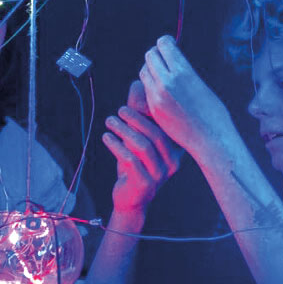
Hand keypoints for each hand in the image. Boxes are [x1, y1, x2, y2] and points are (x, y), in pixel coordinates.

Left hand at [104, 79, 184, 216]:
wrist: (130, 200)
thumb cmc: (135, 166)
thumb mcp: (138, 138)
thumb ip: (139, 114)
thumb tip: (138, 83)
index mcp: (176, 150)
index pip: (167, 126)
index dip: (152, 112)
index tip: (134, 101)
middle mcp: (173, 163)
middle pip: (156, 135)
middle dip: (136, 119)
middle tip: (120, 110)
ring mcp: (160, 175)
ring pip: (143, 146)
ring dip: (124, 131)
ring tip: (110, 121)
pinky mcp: (145, 184)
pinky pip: (130, 160)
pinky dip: (116, 146)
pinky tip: (106, 137)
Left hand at [137, 35, 237, 161]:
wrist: (211, 139)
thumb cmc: (213, 112)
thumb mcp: (201, 84)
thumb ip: (184, 71)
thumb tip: (172, 60)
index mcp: (183, 72)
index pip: (163, 44)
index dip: (166, 43)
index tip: (170, 45)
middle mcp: (167, 82)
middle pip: (150, 55)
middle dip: (157, 55)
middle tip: (164, 60)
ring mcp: (157, 96)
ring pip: (144, 72)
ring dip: (151, 69)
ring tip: (162, 74)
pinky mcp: (153, 109)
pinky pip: (146, 89)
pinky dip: (151, 85)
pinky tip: (162, 90)